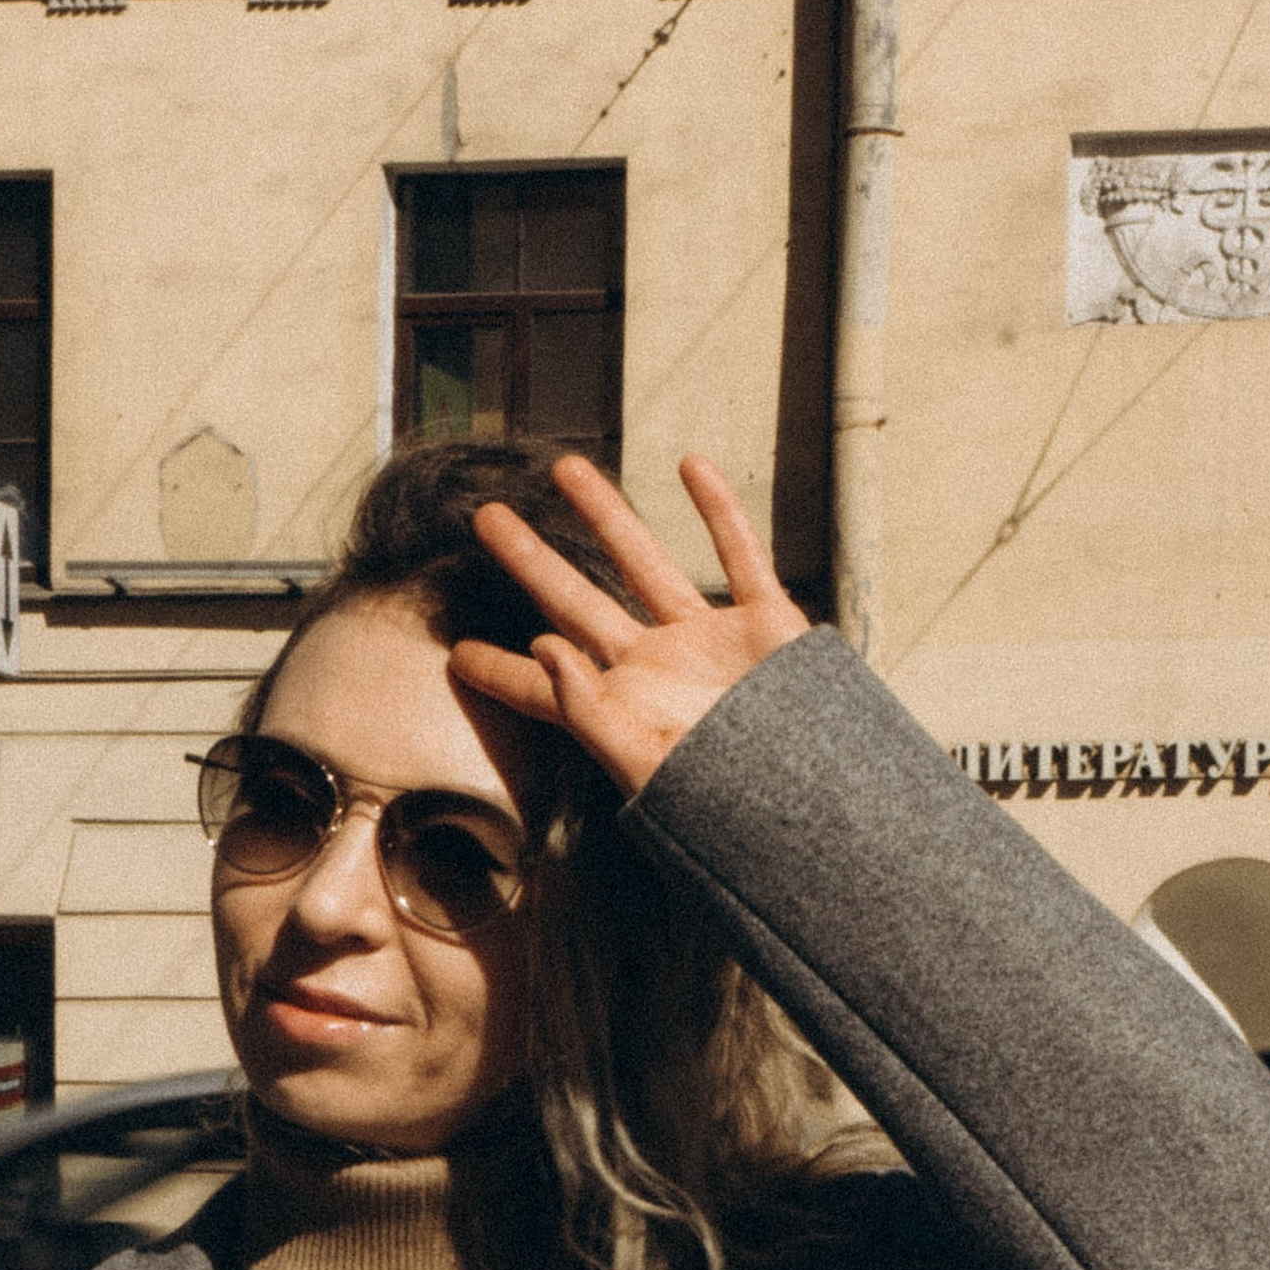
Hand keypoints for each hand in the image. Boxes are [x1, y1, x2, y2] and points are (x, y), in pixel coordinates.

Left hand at [449, 452, 806, 799]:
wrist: (814, 800)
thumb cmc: (725, 802)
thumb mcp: (641, 763)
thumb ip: (586, 709)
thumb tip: (545, 644)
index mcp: (618, 706)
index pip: (541, 687)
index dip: (498, 670)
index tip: (455, 656)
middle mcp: (653, 666)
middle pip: (576, 600)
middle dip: (531, 559)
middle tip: (487, 519)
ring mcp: (705, 641)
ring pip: (644, 561)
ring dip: (606, 515)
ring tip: (565, 470)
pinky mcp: (763, 624)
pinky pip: (739, 555)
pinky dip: (719, 511)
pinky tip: (692, 467)